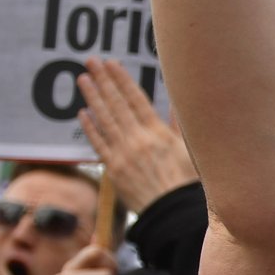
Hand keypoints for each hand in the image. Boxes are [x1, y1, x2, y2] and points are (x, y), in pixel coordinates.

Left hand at [78, 59, 194, 211]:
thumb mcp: (191, 150)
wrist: (172, 213)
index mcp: (157, 133)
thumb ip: (181, 126)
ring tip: (83, 79)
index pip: (135, 99)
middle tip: (90, 61)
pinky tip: (83, 114)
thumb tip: (178, 104)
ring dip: (92, 97)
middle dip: (103, 80)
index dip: (121, 79)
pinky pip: (98, 144)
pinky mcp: (113, 169)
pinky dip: (90, 128)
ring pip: (104, 119)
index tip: (111, 63)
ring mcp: (122, 154)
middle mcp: (137, 139)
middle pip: (116, 104)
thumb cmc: (187, 183)